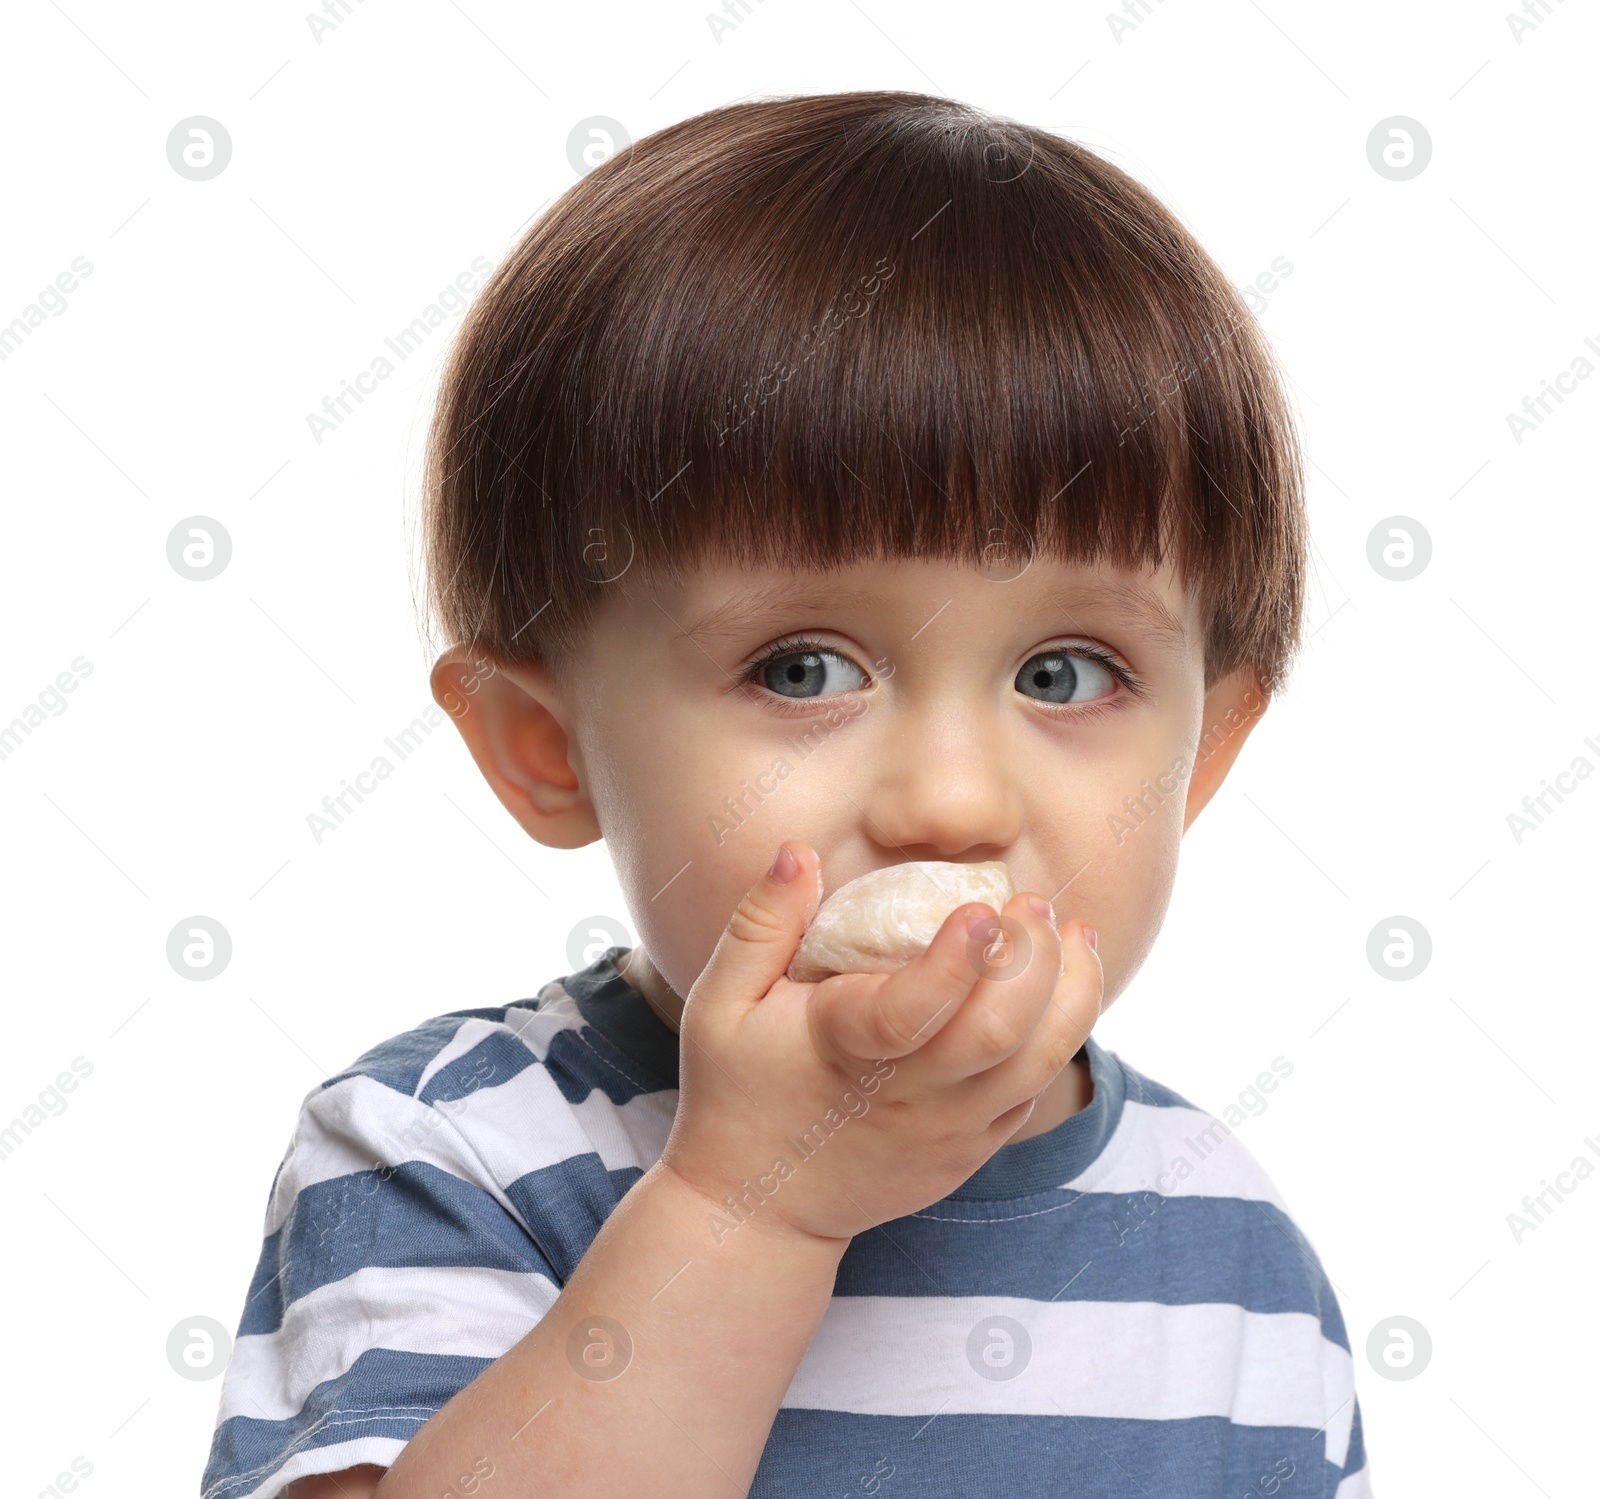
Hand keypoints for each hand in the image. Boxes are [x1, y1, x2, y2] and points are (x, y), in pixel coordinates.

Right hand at [657, 840, 1101, 1244]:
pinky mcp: (972, 1149)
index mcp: (842, 1051)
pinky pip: (1034, 1091)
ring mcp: (949, 1131)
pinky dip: (1059, 1036)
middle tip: (1034, 903)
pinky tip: (1061, 986)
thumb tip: (799, 852)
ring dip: (1070, 993)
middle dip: (1033, 961)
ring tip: (1072, 934)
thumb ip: (760, 924)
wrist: (758, 1211)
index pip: (911, 1012)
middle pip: (996, 1035)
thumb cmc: (736, 1092)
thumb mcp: (719, 1004)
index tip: (983, 908)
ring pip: (1037, 1065)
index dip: (955, 960)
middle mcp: (908, 1097)